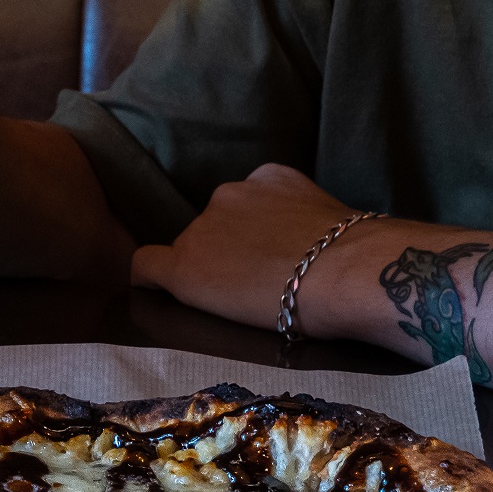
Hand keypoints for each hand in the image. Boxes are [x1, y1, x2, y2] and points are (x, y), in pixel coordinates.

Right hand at [131, 163, 371, 336]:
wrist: (348, 273)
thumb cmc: (291, 309)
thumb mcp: (226, 316)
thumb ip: (195, 288)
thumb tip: (189, 274)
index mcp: (183, 264)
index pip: (145, 262)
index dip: (156, 274)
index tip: (181, 284)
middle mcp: (199, 222)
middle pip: (197, 236)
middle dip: (220, 251)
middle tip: (256, 274)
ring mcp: (236, 193)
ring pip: (230, 210)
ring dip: (247, 225)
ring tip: (286, 248)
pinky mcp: (273, 175)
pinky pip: (263, 186)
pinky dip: (274, 201)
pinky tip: (300, 221)